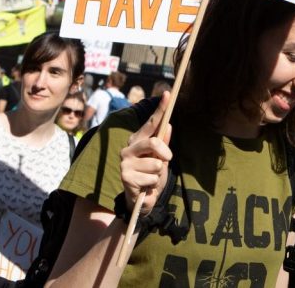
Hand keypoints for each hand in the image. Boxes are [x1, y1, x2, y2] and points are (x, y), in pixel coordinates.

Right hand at [119, 92, 172, 214]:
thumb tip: (169, 125)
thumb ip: (164, 143)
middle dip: (165, 154)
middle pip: (154, 142)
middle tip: (165, 161)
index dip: (159, 109)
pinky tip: (145, 186)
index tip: (167, 93)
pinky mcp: (126, 177)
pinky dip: (154, 184)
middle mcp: (129, 148)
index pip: (151, 123)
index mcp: (138, 140)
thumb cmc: (152, 176)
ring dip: (159, 174)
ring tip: (151, 178)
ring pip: (156, 163)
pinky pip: (152, 178)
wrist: (142, 201)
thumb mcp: (161, 159)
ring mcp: (125, 162)